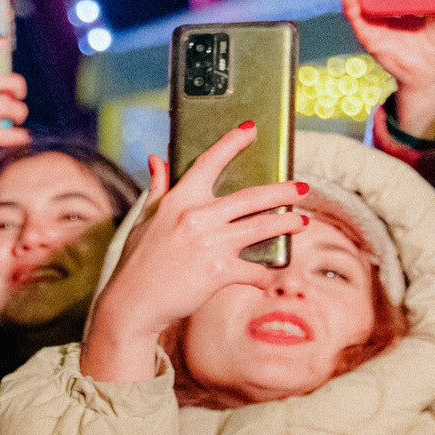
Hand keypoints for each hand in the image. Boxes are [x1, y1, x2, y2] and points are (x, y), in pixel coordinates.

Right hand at [80, 126, 307, 383]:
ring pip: (264, 226)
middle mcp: (197, 217)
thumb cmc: (138, 264)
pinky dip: (265, 274)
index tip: (250, 130)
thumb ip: (158, 189)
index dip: (232, 143)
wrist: (132, 304)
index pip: (208, 163)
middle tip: (301, 189)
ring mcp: (210, 243)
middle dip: (284, 191)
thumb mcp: (145, 222)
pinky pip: (255, 269)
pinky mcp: (219, 271)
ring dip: (288, 223)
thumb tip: (157, 159)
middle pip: (253, 196)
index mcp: (178, 201)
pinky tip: (269, 275)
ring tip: (302, 222)